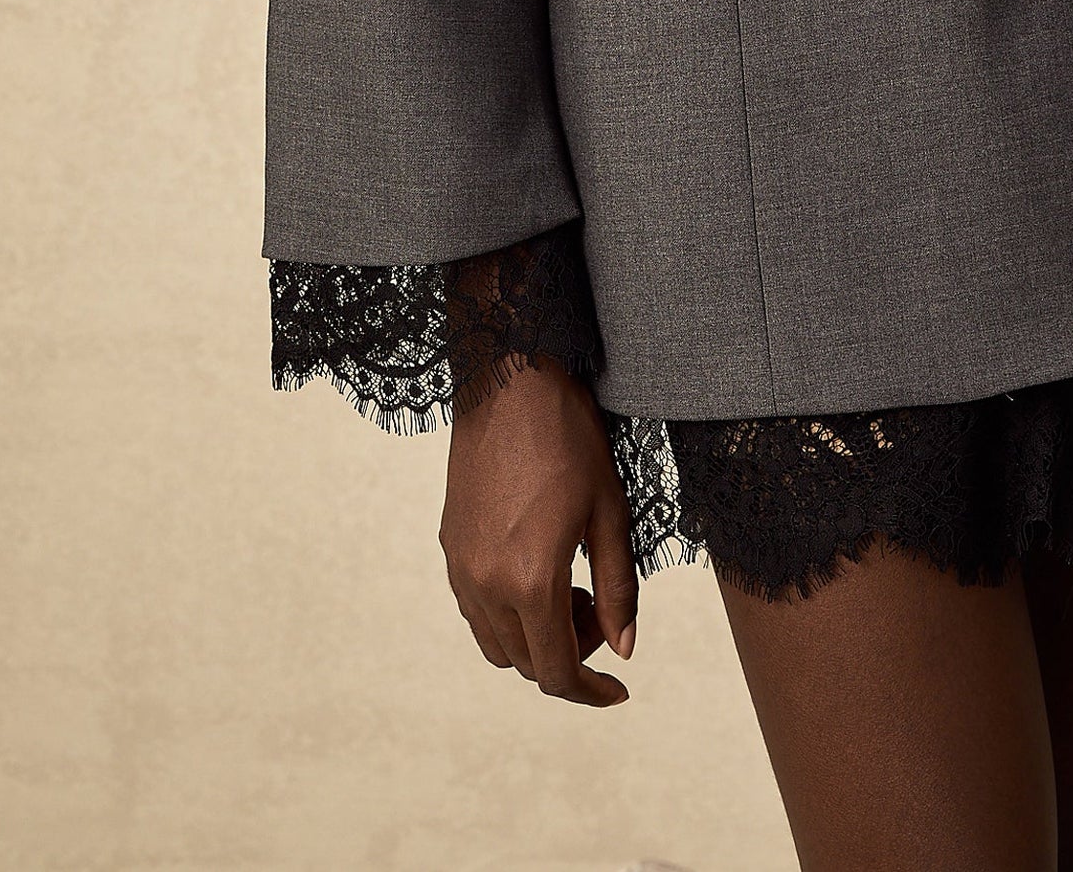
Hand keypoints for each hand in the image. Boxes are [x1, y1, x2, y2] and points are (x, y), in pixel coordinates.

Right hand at [439, 355, 638, 704]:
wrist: (509, 380)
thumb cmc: (567, 437)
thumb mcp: (609, 511)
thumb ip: (617, 588)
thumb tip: (623, 649)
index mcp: (530, 580)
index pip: (555, 673)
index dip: (590, 692)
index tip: (618, 689)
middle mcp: (485, 584)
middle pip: (525, 663)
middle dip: (570, 654)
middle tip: (599, 607)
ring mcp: (460, 566)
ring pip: (496, 643)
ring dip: (536, 638)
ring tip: (570, 586)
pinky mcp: (449, 545)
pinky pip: (475, 610)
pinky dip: (508, 615)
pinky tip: (536, 571)